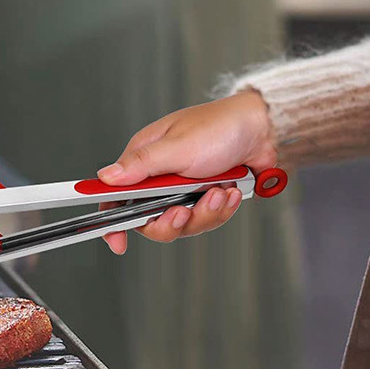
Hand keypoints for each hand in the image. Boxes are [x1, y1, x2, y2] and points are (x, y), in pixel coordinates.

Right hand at [96, 90, 276, 253]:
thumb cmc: (220, 127)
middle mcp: (161, 177)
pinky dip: (220, 209)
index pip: (116, 195)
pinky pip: (206, 219)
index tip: (118, 241)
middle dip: (171, 221)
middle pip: (150, 219)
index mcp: (145, 160)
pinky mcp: (205, 196)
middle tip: (184, 211)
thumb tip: (105, 177)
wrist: (264, 130)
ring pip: (182, 223)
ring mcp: (184, 189)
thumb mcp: (177, 147)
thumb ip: (140, 166)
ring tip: (219, 192)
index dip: (113, 220)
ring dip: (204, 212)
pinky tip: (230, 191)